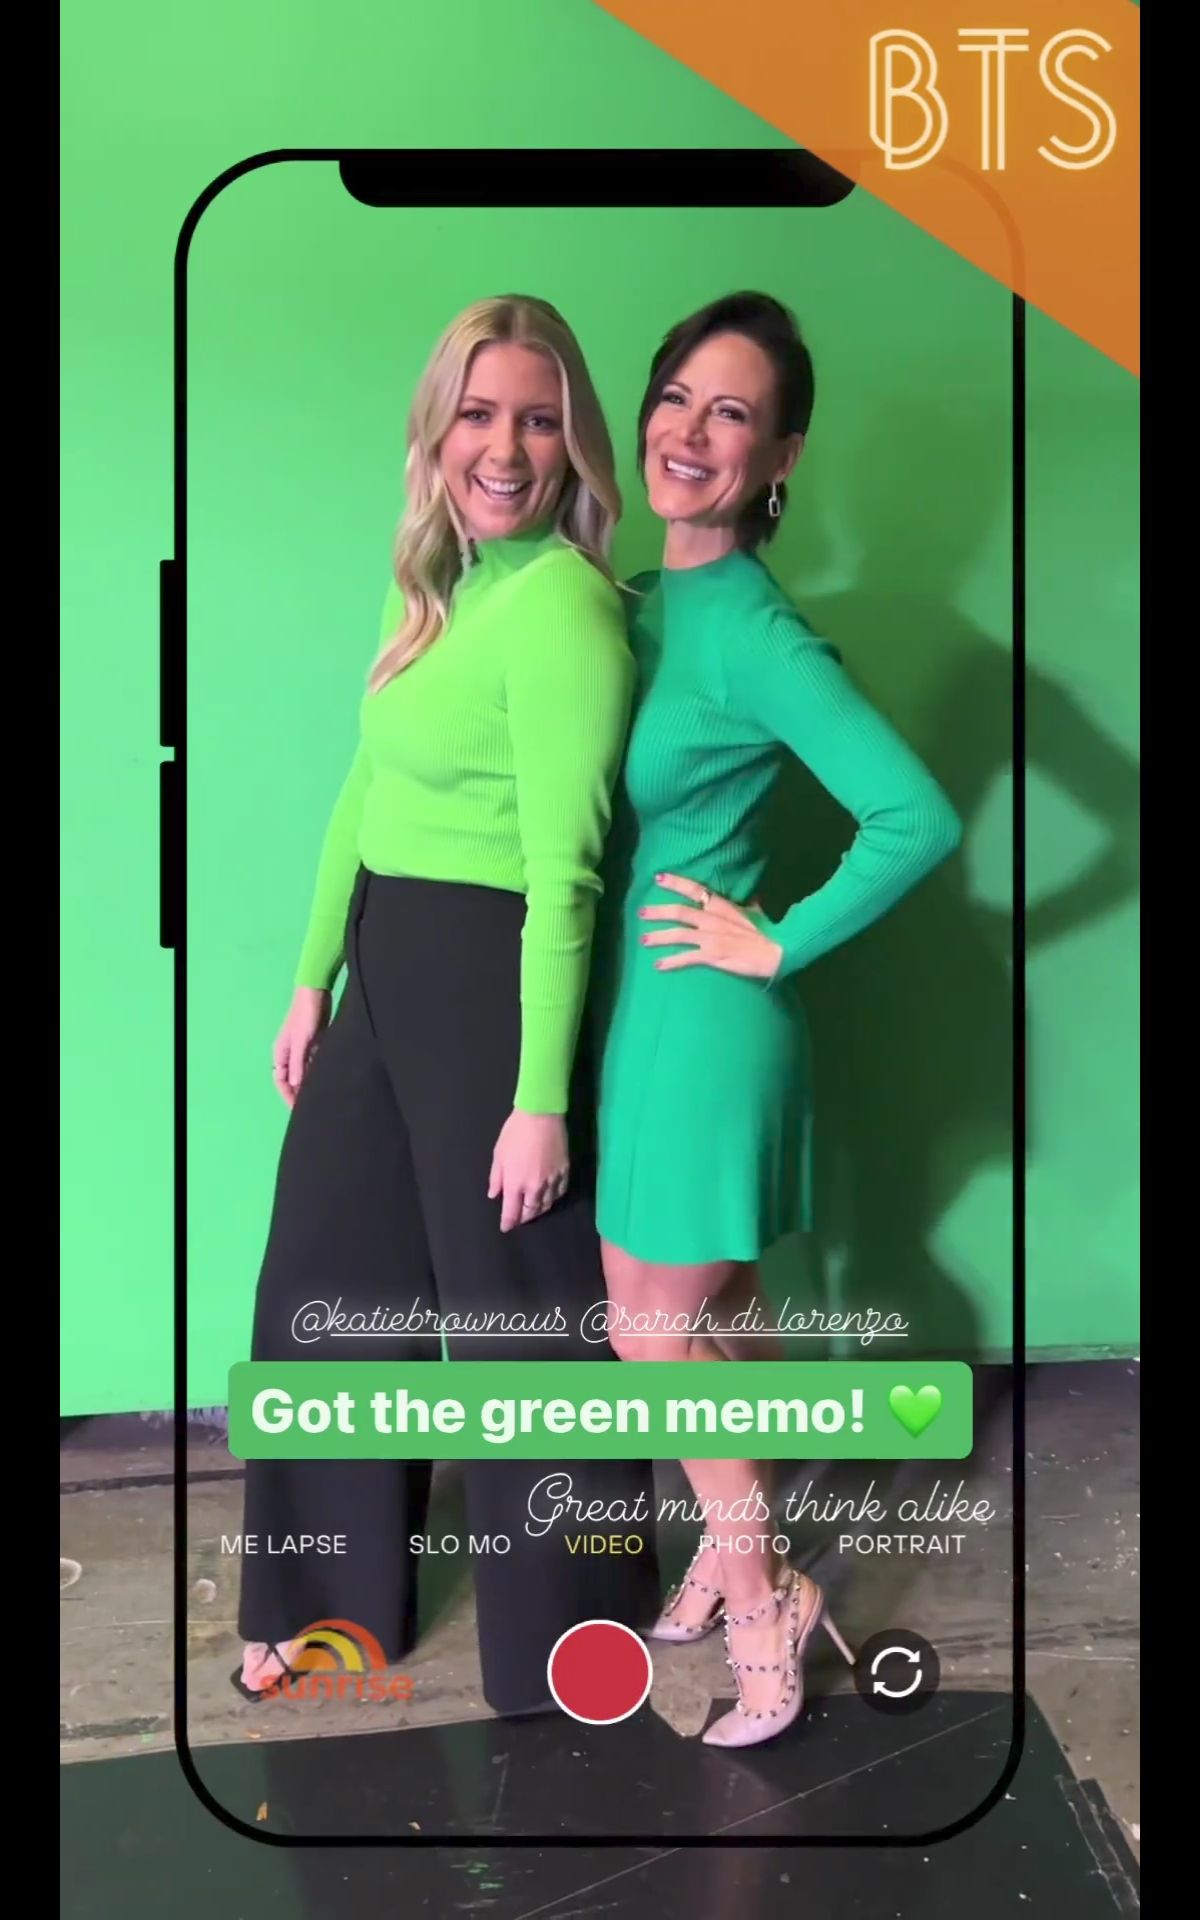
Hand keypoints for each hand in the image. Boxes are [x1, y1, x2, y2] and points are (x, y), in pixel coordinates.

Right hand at [272, 988, 330, 1105]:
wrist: (317, 992)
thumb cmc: (306, 1016)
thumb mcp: (302, 1041)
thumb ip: (299, 1064)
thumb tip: (296, 1085)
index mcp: (281, 1053)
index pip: (281, 1081)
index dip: (288, 1096)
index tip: (298, 1110)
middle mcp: (290, 1053)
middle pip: (292, 1079)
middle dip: (298, 1093)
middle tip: (311, 1107)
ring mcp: (302, 1049)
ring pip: (304, 1072)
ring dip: (309, 1084)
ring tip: (321, 1098)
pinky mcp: (315, 1044)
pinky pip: (314, 1064)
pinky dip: (317, 1073)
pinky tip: (327, 1081)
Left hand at [488, 1110, 569, 1231]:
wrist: (541, 1116)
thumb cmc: (514, 1133)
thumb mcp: (498, 1155)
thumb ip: (496, 1178)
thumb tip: (494, 1195)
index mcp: (515, 1184)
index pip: (511, 1212)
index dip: (508, 1222)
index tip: (506, 1227)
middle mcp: (534, 1187)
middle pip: (531, 1211)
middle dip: (524, 1218)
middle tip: (520, 1219)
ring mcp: (552, 1180)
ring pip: (547, 1204)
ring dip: (539, 1210)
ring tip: (534, 1210)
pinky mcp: (564, 1171)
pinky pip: (560, 1191)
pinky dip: (553, 1197)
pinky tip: (550, 1196)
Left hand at [639, 873, 783, 980]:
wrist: (777, 951)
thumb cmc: (768, 933)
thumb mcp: (756, 914)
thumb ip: (750, 905)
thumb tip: (754, 897)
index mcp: (722, 907)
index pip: (695, 889)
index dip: (675, 882)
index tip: (658, 878)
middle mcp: (712, 919)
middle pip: (679, 912)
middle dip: (658, 911)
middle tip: (641, 912)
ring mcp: (710, 938)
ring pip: (678, 935)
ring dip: (658, 937)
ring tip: (643, 940)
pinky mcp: (712, 956)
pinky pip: (686, 958)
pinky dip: (671, 962)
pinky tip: (658, 965)